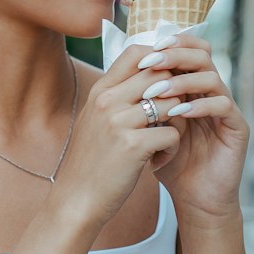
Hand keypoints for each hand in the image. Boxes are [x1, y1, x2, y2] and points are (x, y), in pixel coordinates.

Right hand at [53, 45, 184, 234]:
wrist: (75, 201)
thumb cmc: (91, 163)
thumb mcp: (95, 121)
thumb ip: (116, 97)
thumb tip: (148, 76)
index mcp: (100, 91)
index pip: (137, 53)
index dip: (161, 60)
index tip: (168, 81)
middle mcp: (107, 100)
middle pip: (160, 74)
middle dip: (176, 92)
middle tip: (173, 115)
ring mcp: (119, 122)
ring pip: (171, 102)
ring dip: (177, 121)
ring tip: (166, 140)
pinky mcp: (133, 146)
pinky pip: (172, 133)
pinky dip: (172, 148)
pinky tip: (159, 161)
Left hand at [130, 39, 248, 217]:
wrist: (193, 200)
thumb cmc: (169, 163)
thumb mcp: (150, 127)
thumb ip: (144, 102)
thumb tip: (122, 70)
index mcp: (192, 89)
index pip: (186, 52)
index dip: (168, 46)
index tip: (143, 52)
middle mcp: (211, 93)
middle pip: (202, 56)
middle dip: (175, 55)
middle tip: (152, 61)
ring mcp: (226, 109)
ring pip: (212, 77)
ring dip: (183, 81)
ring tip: (159, 91)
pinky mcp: (238, 128)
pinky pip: (224, 105)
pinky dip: (201, 105)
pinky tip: (181, 112)